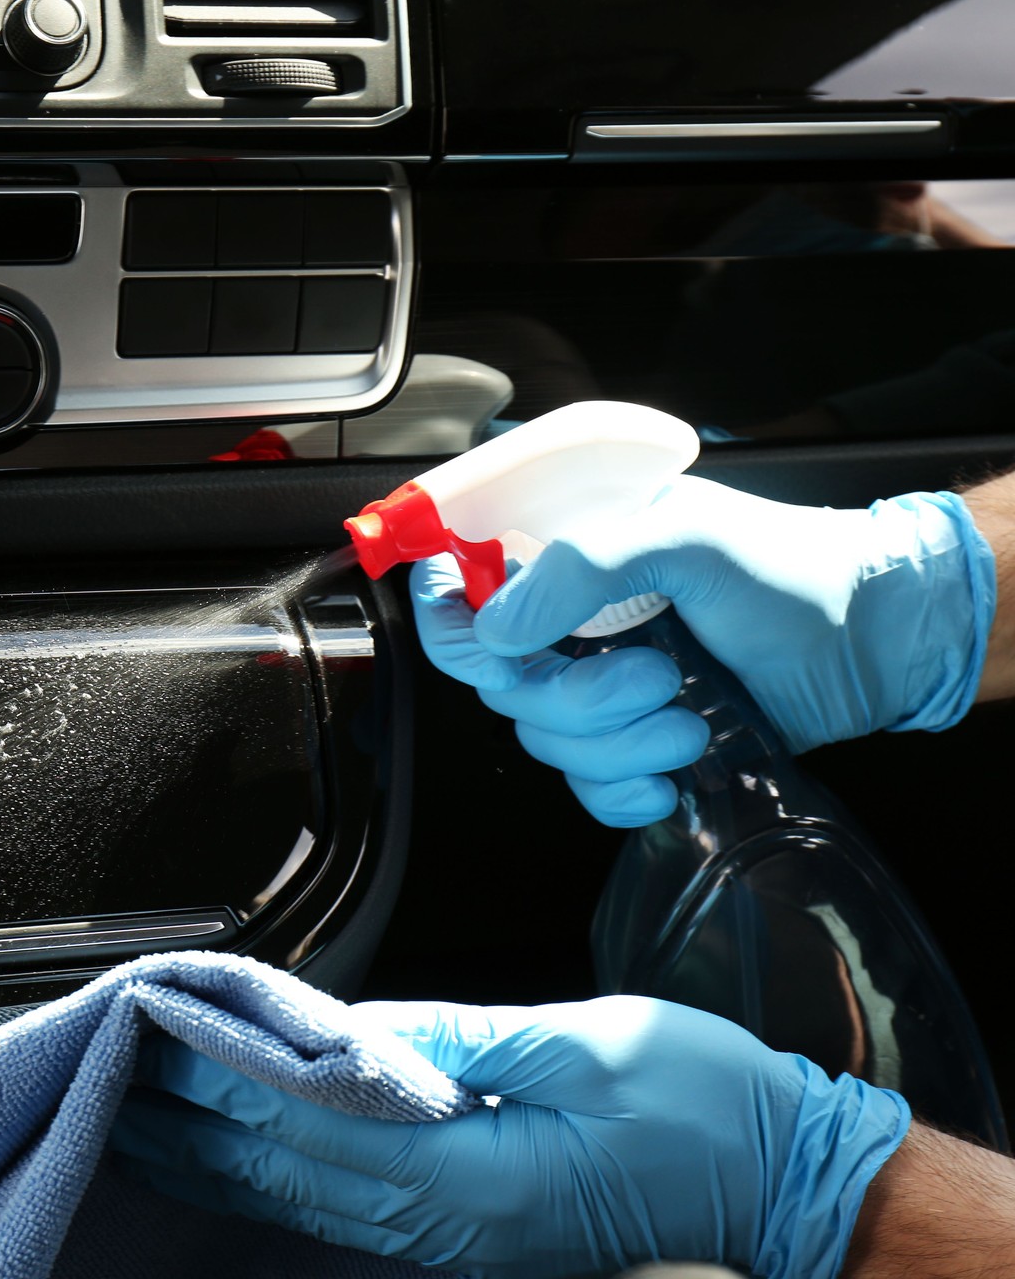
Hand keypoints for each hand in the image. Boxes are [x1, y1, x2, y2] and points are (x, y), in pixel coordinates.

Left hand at [110, 996, 909, 1278]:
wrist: (781, 1181)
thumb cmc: (703, 1104)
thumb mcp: (585, 1042)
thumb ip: (459, 1038)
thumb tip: (352, 1028)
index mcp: (470, 1176)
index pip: (304, 1120)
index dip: (218, 1072)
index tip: (151, 1024)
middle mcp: (445, 1224)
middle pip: (278, 1170)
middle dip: (182, 1118)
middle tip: (100, 1064)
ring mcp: (450, 1240)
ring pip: (295, 1196)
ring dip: (206, 1151)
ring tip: (129, 1108)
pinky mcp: (462, 1233)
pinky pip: (335, 1208)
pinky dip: (263, 1175)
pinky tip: (223, 1155)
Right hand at [412, 477, 993, 826]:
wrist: (875, 642)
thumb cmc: (790, 569)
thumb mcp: (686, 535)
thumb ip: (584, 566)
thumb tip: (498, 629)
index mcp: (563, 558)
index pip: (459, 591)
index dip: (453, 626)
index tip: (499, 652)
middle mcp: (567, 624)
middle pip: (502, 687)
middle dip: (578, 700)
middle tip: (659, 678)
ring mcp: (596, 687)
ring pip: (545, 742)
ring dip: (618, 746)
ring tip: (693, 720)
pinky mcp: (630, 746)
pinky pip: (584, 789)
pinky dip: (622, 792)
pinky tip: (671, 778)